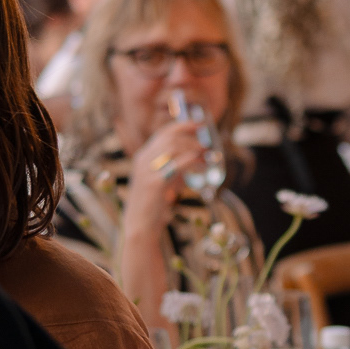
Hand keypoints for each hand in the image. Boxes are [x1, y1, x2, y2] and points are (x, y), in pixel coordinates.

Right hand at [125, 119, 206, 237]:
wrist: (141, 225)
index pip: (163, 133)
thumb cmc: (154, 205)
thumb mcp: (166, 181)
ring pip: (174, 147)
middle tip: (208, 146)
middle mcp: (143, 160)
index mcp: (143, 157)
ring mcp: (147, 170)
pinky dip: (193, 162)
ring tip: (207, 157)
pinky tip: (203, 167)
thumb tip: (198, 158)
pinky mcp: (155, 183)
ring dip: (194, 149)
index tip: (199, 123)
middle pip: (170, 137)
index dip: (182, 126)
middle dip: (192, 138)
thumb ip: (178, 169)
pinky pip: (177, 165)